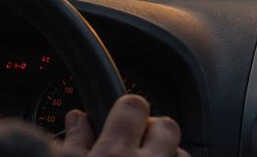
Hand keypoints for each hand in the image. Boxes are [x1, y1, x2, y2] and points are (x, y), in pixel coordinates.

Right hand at [61, 95, 185, 156]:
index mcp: (113, 156)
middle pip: (168, 127)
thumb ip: (75, 143)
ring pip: (181, 155)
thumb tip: (77, 118)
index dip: (129, 106)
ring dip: (167, 155)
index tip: (123, 113)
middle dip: (154, 131)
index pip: (134, 105)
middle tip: (134, 146)